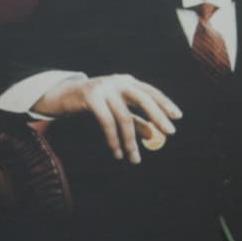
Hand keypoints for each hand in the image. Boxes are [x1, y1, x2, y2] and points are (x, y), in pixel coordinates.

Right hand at [33, 74, 181, 163]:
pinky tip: (117, 153)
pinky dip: (113, 140)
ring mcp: (104, 88)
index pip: (151, 92)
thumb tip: (153, 135)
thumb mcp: (117, 110)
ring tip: (134, 159)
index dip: (165, 104)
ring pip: (124, 117)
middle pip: (143, 99)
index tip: (178, 117)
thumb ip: (135, 120)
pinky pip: (107, 123)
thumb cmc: (95, 104)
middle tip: (170, 133)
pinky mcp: (91, 97)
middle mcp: (118, 81)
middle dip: (158, 116)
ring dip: (130, 141)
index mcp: (127, 81)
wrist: (64, 96)